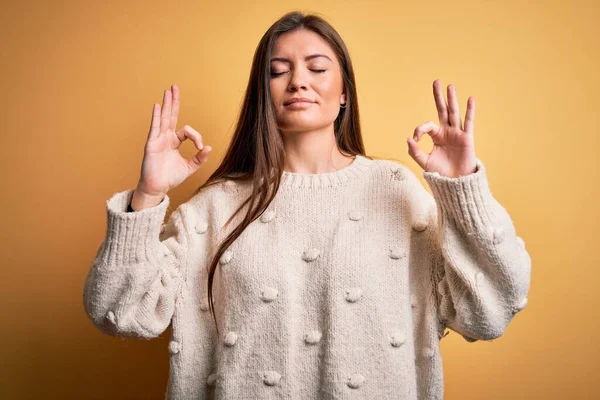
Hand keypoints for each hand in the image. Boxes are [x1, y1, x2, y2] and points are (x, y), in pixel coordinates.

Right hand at [136, 84, 211, 199]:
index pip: (187, 131)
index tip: (201, 147)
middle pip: (171, 116)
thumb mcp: (190, 167)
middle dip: (174, 102)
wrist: (157, 188)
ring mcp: (158, 139)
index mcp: (174, 142)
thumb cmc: (170, 178)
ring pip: (163, 118)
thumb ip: (199, 158)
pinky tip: (157, 106)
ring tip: (168, 91)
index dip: (196, 136)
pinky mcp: (151, 144)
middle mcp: (165, 138)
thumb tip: (209, 147)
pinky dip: (156, 117)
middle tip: (175, 87)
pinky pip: (154, 128)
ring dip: (166, 104)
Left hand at [407, 79, 476, 177]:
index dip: (419, 130)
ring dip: (452, 99)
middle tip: (436, 81)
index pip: (426, 126)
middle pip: (442, 111)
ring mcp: (457, 134)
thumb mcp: (424, 162)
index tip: (415, 140)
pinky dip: (470, 110)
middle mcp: (447, 132)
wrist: (455, 183)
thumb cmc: (440, 173)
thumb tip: (408, 138)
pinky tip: (470, 99)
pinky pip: (469, 122)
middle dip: (439, 97)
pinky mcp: (467, 138)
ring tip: (450, 86)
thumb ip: (415, 151)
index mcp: (436, 136)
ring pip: (454, 113)